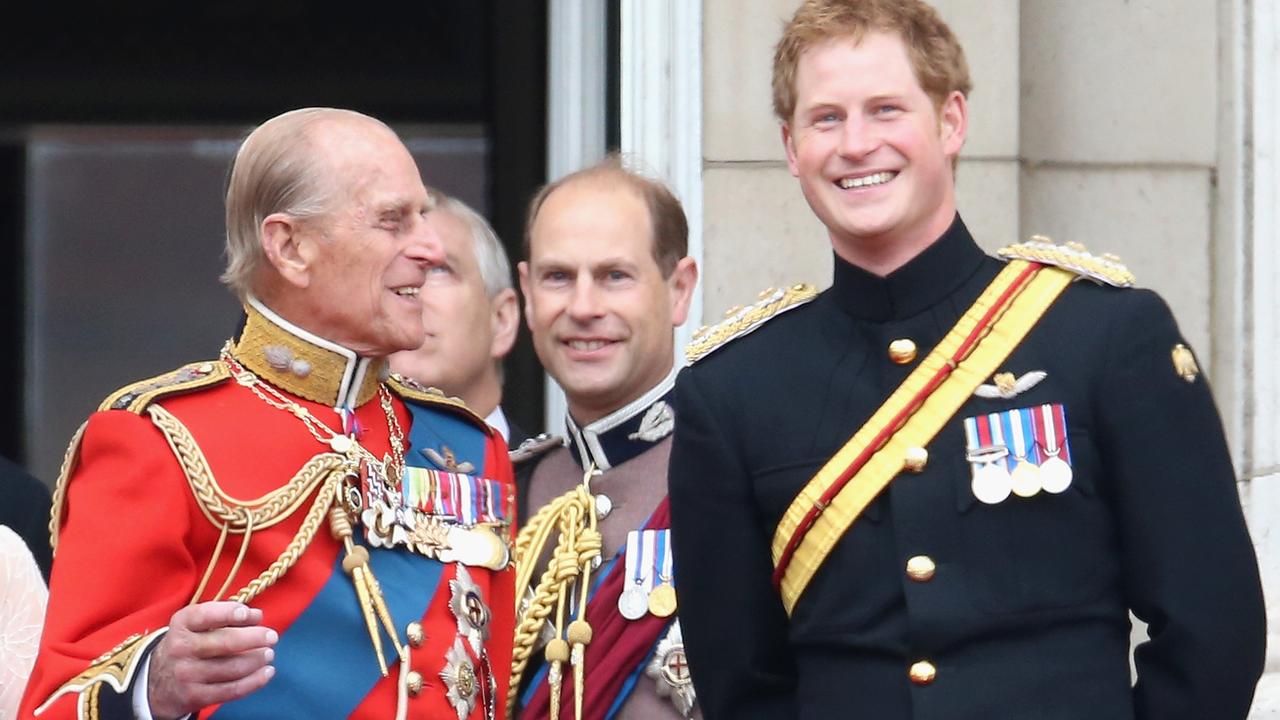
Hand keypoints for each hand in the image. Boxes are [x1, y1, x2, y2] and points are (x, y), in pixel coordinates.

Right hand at [147, 601, 277, 718]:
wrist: (157, 682)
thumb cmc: (188, 644)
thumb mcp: (195, 625)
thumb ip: (224, 616)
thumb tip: (257, 616)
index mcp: (182, 624)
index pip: (205, 615)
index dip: (230, 613)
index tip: (252, 614)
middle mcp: (181, 648)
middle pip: (225, 643)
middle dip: (254, 638)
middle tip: (272, 637)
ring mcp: (186, 674)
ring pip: (232, 667)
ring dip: (257, 660)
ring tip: (268, 654)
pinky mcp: (194, 696)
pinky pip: (231, 690)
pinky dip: (254, 681)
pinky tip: (267, 673)